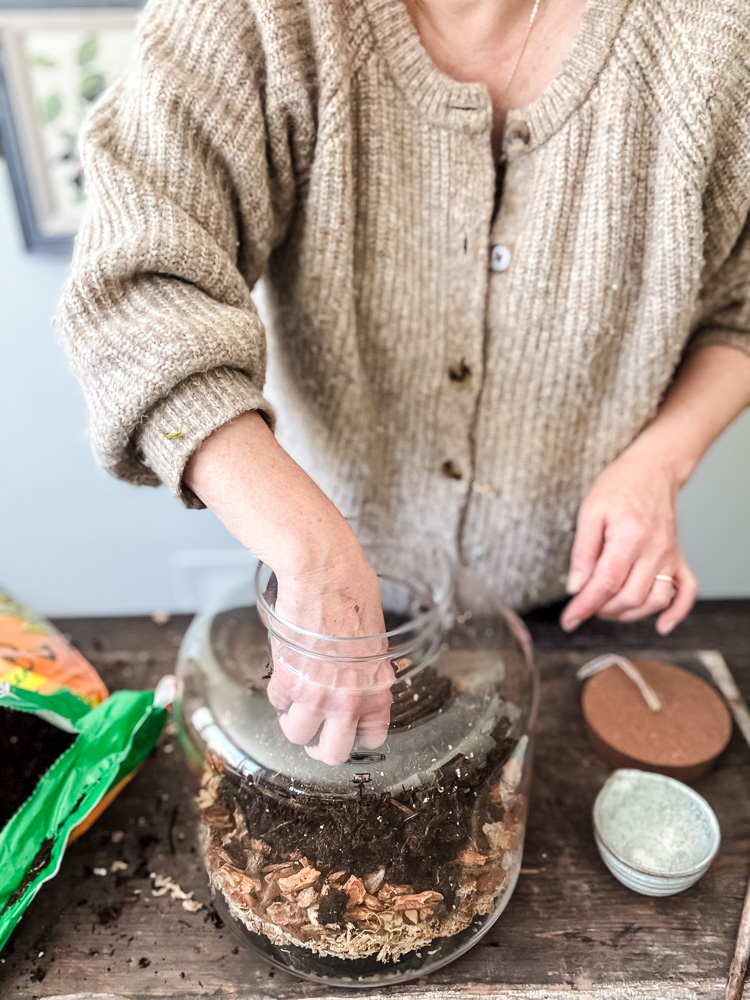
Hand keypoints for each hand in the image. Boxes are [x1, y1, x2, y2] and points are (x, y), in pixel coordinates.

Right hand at [266, 549, 394, 765]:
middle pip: (333, 753)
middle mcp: (349, 699)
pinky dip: (279, 692)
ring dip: (293, 719)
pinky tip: (285, 673)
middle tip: (315, 734)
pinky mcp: (288, 681)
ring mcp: (317, 694)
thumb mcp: (374, 634)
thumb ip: (365, 663)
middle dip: (321, 747)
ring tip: (295, 701)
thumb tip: (356, 668)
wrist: (322, 573)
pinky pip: (277, 702)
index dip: (358, 736)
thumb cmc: (352, 590)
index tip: (349, 730)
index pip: (373, 736)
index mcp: (377, 686)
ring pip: (296, 734)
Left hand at [561, 447, 697, 634]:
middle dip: (602, 610)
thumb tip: (575, 587)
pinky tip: (660, 625)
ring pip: (654, 601)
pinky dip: (676, 613)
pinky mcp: (680, 557)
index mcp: (629, 536)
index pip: (605, 583)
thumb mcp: (590, 512)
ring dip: (629, 614)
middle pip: (630, 598)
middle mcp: (655, 549)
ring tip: (607, 608)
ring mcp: (671, 555)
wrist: (654, 468)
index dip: (584, 606)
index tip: (569, 620)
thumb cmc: (619, 485)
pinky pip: (686, 591)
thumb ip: (582, 552)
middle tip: (584, 605)